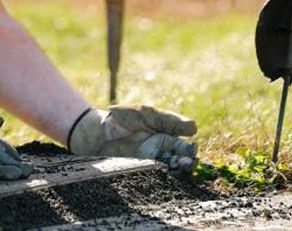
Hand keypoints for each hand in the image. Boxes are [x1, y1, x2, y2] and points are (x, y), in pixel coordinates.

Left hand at [68, 106, 197, 172]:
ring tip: (179, 169)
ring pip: (171, 169)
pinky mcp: (142, 169)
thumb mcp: (146, 114)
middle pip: (181, 159)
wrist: (97, 131)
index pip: (185, 144)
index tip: (191, 149)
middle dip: (187, 161)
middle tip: (188, 162)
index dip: (190, 148)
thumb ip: (168, 121)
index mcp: (167, 133)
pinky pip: (156, 175)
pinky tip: (165, 175)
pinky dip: (163, 177)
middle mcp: (162, 149)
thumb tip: (194, 127)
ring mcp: (152, 160)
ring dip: (177, 170)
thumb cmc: (122, 118)